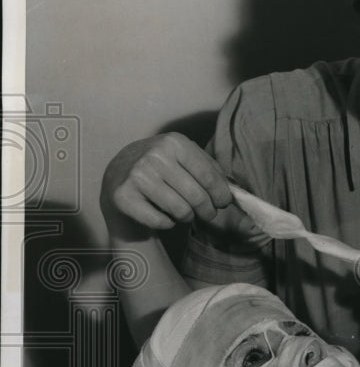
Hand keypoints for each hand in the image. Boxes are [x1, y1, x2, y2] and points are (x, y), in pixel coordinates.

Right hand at [100, 133, 259, 239]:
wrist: (118, 173)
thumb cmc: (162, 167)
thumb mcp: (184, 157)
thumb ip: (210, 170)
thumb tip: (235, 193)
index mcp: (174, 142)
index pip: (210, 177)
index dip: (222, 196)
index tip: (223, 203)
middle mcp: (154, 156)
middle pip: (198, 198)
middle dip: (208, 211)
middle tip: (207, 214)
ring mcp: (137, 176)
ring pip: (181, 212)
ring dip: (187, 217)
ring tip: (184, 211)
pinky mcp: (123, 196)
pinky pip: (161, 222)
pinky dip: (167, 224)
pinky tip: (163, 214)